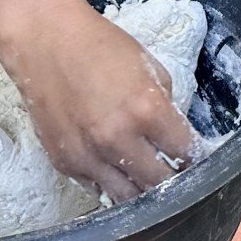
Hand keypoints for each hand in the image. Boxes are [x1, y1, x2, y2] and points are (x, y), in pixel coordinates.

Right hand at [0, 0, 196, 200]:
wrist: (46, 42)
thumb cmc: (101, 47)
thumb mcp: (150, 67)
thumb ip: (165, 105)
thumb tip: (173, 136)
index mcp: (146, 109)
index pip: (185, 151)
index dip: (194, 157)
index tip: (195, 159)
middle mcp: (118, 138)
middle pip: (159, 183)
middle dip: (173, 180)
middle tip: (176, 175)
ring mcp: (88, 156)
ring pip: (127, 198)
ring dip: (143, 193)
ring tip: (149, 182)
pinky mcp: (65, 164)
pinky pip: (97, 189)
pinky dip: (112, 185)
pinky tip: (120, 175)